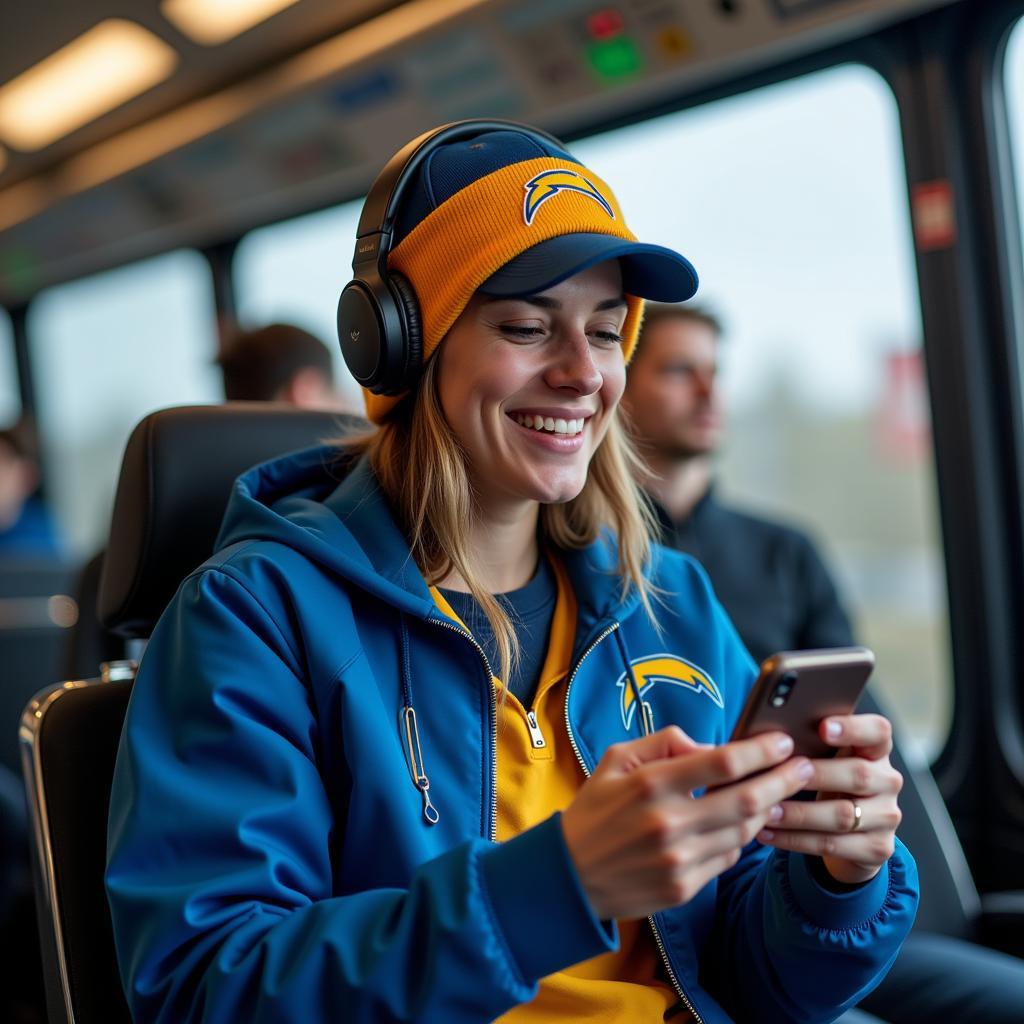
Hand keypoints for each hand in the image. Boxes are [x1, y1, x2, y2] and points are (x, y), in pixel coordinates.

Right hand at [560, 726, 811, 919]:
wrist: (569, 875)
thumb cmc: (594, 810)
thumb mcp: (616, 760)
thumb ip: (664, 744)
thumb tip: (708, 746)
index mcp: (650, 785)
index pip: (720, 762)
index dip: (759, 750)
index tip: (781, 740)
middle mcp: (669, 823)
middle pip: (745, 799)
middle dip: (783, 780)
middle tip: (804, 767)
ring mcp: (679, 860)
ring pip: (744, 831)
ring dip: (767, 809)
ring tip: (779, 792)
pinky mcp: (684, 888)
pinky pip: (728, 858)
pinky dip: (740, 837)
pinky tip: (743, 823)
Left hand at [756, 713, 902, 884]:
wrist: (848, 829)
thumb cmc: (826, 778)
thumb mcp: (823, 757)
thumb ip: (808, 742)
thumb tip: (766, 734)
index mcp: (876, 749)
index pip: (877, 731)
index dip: (853, 728)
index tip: (822, 727)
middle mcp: (888, 780)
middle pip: (858, 775)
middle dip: (815, 776)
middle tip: (780, 776)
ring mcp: (887, 816)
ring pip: (843, 815)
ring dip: (799, 814)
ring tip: (766, 810)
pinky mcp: (878, 848)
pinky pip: (833, 844)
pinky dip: (795, 839)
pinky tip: (767, 832)